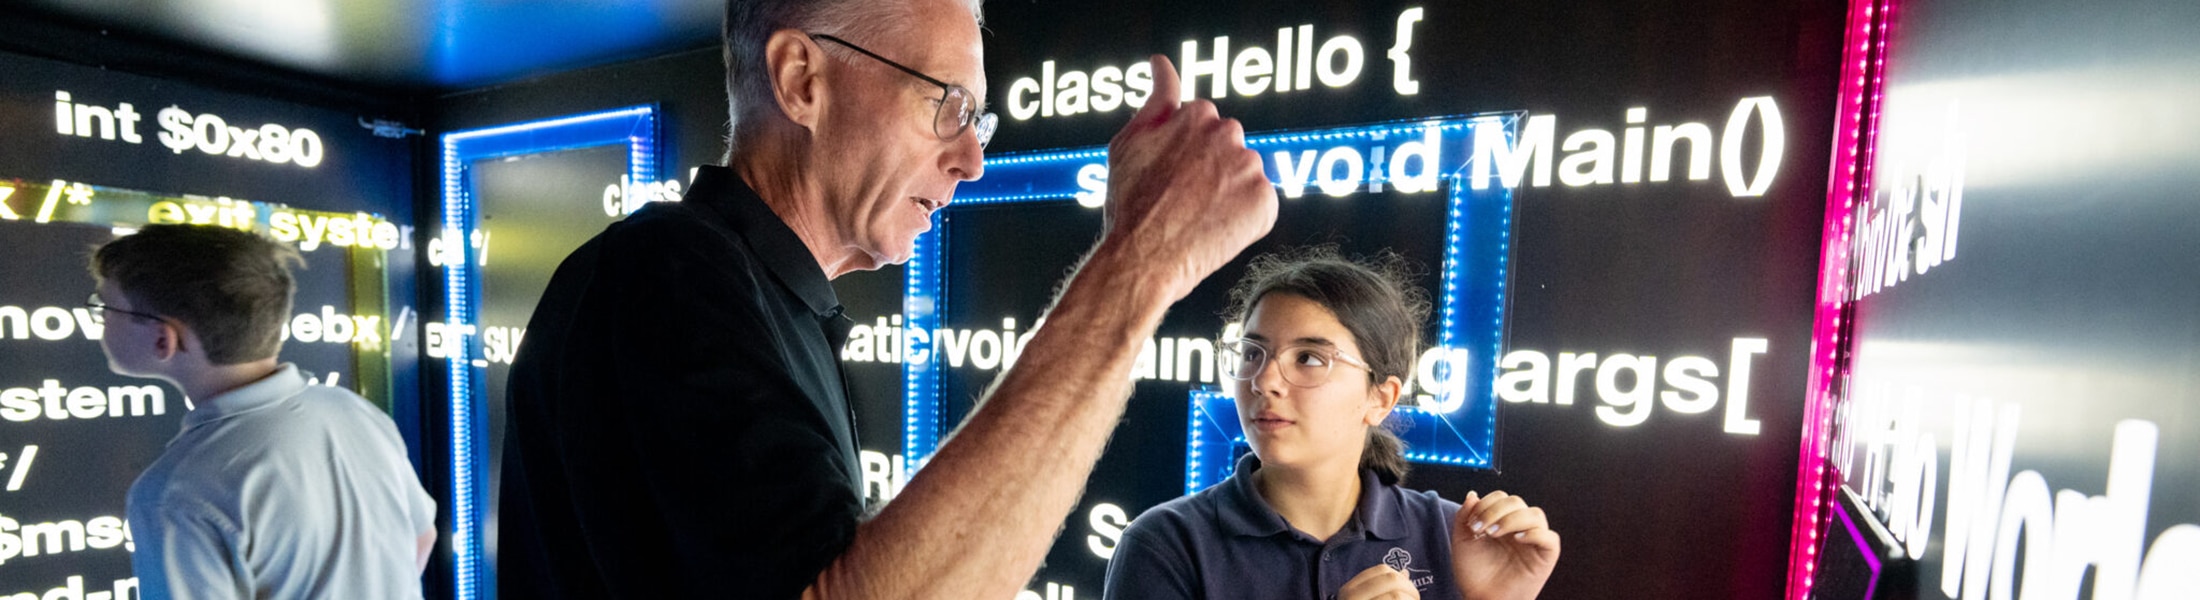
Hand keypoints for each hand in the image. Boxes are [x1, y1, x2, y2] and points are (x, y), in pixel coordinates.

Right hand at [1097, 54, 1277, 300]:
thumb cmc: (1130, 202)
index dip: (1184, 152)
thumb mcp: (1130, 141)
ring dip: (1228, 190)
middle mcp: (1229, 134)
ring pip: (1244, 174)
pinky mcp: (1266, 202)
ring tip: (1197, 216)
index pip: (1203, 122)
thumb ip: (1156, 97)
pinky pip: (1260, 204)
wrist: (1143, 258)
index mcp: (1198, 114)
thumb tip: (1162, 63)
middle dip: (1211, 165)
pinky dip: (1244, 217)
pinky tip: (1216, 228)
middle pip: (1228, 145)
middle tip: (1183, 196)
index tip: (1171, 174)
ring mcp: (1250, 168)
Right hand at [1340, 564, 1421, 599]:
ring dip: (1411, 599)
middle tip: (1415, 599)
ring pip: (1396, 595)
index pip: (1381, 570)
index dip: (1401, 578)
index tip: (1409, 591)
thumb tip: (1405, 572)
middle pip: (1391, 579)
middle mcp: (1350, 596)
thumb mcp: (1368, 598)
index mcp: (1348, 589)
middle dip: (1410, 589)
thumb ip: (1383, 588)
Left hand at [1450, 491, 1559, 599]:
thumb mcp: (1462, 541)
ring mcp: (1533, 541)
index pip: (1501, 498)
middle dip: (1495, 510)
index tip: (1472, 523)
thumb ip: (1464, 516)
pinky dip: (1535, 534)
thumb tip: (1472, 495)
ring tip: (1495, 533)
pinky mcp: (1545, 556)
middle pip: (1517, 502)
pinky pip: (1550, 538)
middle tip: (1482, 528)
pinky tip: (1517, 540)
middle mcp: (1519, 528)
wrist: (1481, 599)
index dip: (1486, 504)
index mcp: (1502, 522)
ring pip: (1535, 514)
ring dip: (1513, 519)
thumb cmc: (1474, 574)